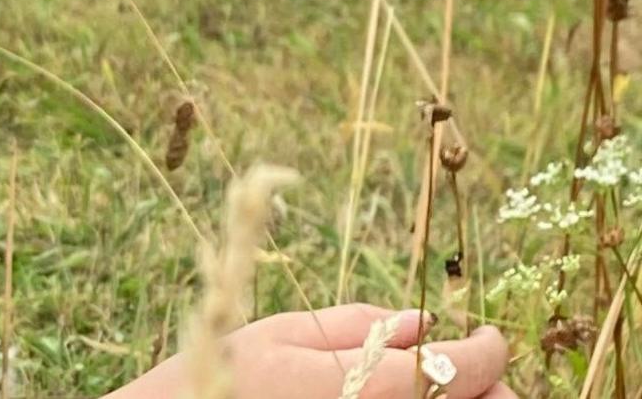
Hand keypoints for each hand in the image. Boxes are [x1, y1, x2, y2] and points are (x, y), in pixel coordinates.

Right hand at [109, 305, 514, 398]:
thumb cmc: (218, 379)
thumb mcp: (281, 337)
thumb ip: (356, 326)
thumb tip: (421, 320)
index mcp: (364, 387)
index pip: (464, 368)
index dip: (487, 348)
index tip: (486, 336)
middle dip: (487, 386)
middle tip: (470, 366)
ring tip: (442, 387)